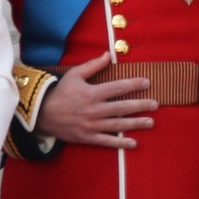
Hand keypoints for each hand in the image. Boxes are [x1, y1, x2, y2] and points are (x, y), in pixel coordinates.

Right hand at [37, 51, 157, 148]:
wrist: (42, 114)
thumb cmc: (60, 92)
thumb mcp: (74, 75)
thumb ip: (92, 66)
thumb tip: (108, 55)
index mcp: (92, 93)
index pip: (117, 88)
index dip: (133, 85)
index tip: (146, 83)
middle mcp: (94, 110)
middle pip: (122, 107)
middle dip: (140, 105)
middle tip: (155, 104)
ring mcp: (92, 125)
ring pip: (118, 125)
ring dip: (136, 124)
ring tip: (150, 122)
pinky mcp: (88, 137)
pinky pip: (107, 141)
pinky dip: (121, 143)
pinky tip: (133, 143)